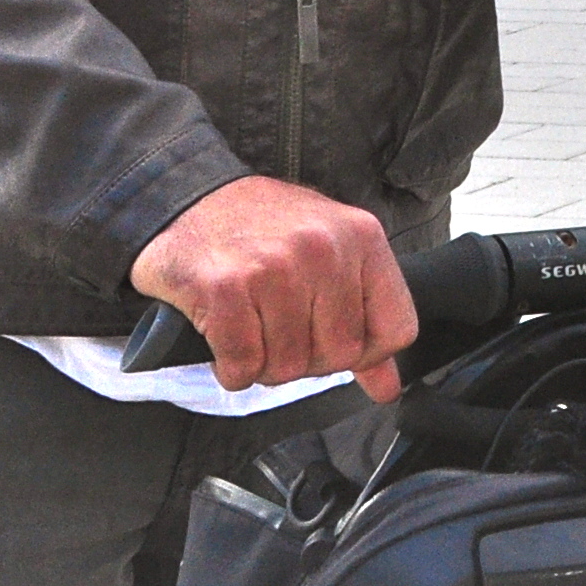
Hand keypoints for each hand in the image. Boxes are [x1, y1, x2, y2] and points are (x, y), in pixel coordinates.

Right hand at [132, 175, 418, 398]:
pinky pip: (243, 365)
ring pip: (288, 366)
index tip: (332, 339)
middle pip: (340, 355)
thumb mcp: (330, 253)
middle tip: (279, 330)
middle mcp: (323, 248)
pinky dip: (230, 366)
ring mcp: (275, 267)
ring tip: (250, 325)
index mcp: (361, 237)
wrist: (188, 198)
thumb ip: (364, 318)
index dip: (365, 353)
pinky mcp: (225, 288)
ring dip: (263, 363)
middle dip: (306, 359)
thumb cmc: (262, 228)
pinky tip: (224, 335)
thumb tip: (386, 387)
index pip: (396, 330)